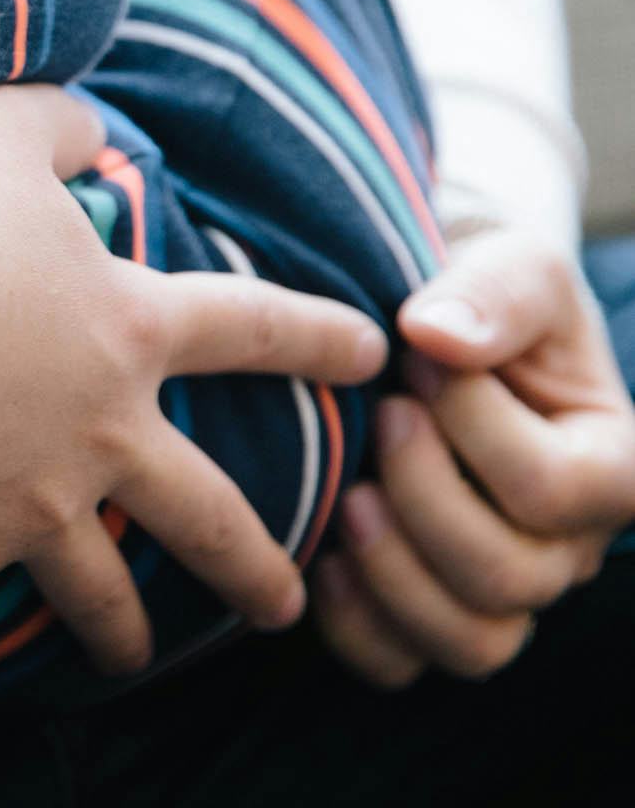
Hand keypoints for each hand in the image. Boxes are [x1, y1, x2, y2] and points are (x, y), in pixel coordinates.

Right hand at [0, 86, 388, 696]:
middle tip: (285, 607)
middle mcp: (96, 434)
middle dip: (253, 568)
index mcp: (122, 331)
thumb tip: (95, 133)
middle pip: (204, 516)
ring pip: (97, 594)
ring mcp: (25, 506)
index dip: (317, 336)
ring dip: (117, 634)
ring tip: (130, 663)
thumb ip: (62, 126)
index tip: (372, 357)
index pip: (250, 328)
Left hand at [312, 228, 634, 684]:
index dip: (473, 426)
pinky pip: (401, 663)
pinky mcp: (427, 610)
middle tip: (380, 418)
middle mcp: (569, 545)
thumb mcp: (510, 264)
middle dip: (426, 495)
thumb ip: (491, 293)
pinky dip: (357, 626)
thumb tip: (437, 336)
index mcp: (612, 467)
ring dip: (394, 572)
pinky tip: (322, 556)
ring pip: (469, 640)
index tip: (417, 358)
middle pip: (508, 576)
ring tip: (349, 494)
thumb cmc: (482, 293)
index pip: (551, 488)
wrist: (431, 324)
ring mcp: (501, 589)